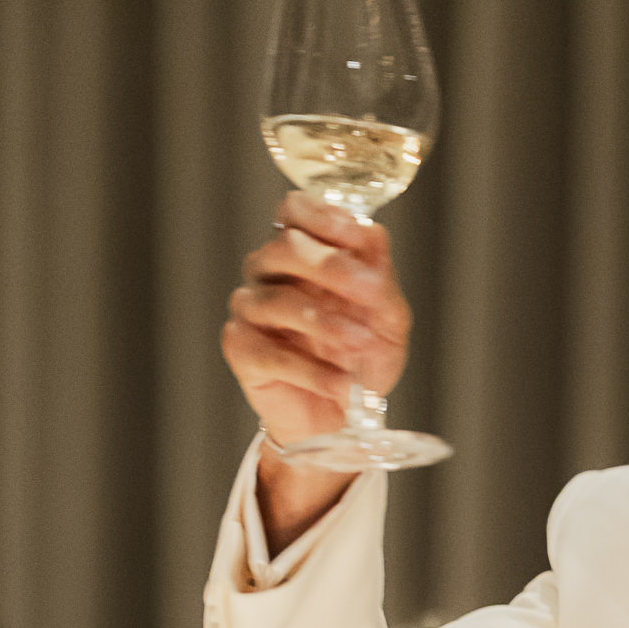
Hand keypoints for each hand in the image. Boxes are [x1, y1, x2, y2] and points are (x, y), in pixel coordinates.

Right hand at [222, 196, 412, 548]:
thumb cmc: (360, 358)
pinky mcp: (241, 349)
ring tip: (361, 345)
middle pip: (283, 247)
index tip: (357, 235)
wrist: (344, 417)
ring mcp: (250, 309)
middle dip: (330, 267)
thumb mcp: (387, 318)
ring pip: (278, 302)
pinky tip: (340, 383)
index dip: (323, 216)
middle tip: (369, 291)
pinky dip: (311, 371)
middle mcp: (269, 272)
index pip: (295, 209)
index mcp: (303, 251)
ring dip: (326, 323)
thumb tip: (374, 233)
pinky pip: (271, 354)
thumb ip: (380, 277)